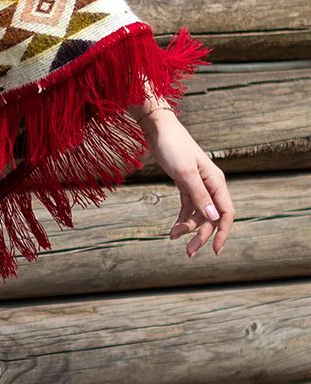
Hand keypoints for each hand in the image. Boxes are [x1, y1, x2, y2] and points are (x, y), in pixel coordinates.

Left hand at [140, 109, 233, 256]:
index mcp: (216, 182)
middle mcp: (210, 185)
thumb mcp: (185, 173)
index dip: (223, 233)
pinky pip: (187, 207)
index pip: (226, 213)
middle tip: (189, 253)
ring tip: (172, 237)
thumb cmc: (173, 147)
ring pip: (198, 214)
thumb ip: (199, 195)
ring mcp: (198, 185)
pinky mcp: (185, 184)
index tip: (215, 250)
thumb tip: (213, 217)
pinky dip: (182, 218)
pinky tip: (173, 229)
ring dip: (188, 228)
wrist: (159, 130)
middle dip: (201, 236)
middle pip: (211, 217)